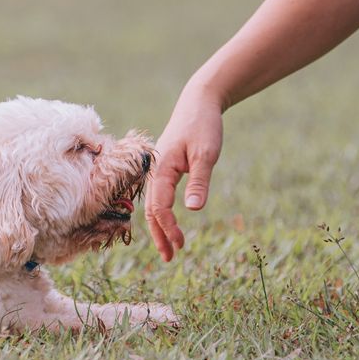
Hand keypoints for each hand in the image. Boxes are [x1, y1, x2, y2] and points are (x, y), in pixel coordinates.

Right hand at [144, 81, 224, 261]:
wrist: (199, 102)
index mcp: (162, 169)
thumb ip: (199, 181)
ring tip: (171, 248)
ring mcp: (159, 169)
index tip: (180, 244)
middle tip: (171, 257)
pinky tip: (170, 222)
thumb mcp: (206, 154)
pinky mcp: (166, 168)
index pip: (160, 206)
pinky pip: (159, 195)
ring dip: (161, 227)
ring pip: (154, 204)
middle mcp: (156, 171)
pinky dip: (163, 213)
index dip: (168, 228)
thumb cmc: (203, 126)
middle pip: (152, 209)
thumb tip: (193, 210)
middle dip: (160, 234)